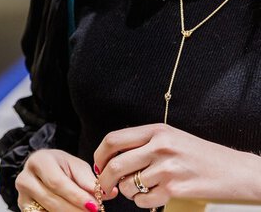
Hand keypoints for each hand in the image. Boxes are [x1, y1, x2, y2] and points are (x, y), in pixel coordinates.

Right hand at [15, 149, 98, 211]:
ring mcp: (22, 195)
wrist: (44, 171)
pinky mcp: (24, 208)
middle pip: (51, 200)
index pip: (57, 182)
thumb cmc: (62, 168)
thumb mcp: (76, 167)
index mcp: (39, 161)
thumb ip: (89, 180)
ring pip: (47, 211)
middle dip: (75, 210)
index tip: (95, 206)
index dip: (76, 196)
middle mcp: (25, 178)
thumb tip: (108, 193)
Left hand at [94, 123, 260, 208]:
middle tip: (105, 187)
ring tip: (140, 189)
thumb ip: (143, 142)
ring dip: (128, 192)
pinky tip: (154, 197)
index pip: (113, 140)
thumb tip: (109, 156)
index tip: (97, 165)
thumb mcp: (171, 137)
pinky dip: (143, 203)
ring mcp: (168, 168)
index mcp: (156, 130)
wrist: (235, 171)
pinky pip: (144, 201)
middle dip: (104, 180)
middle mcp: (160, 147)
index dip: (99, 155)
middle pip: (115, 165)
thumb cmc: (200, 155)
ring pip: (128, 185)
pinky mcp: (175, 189)